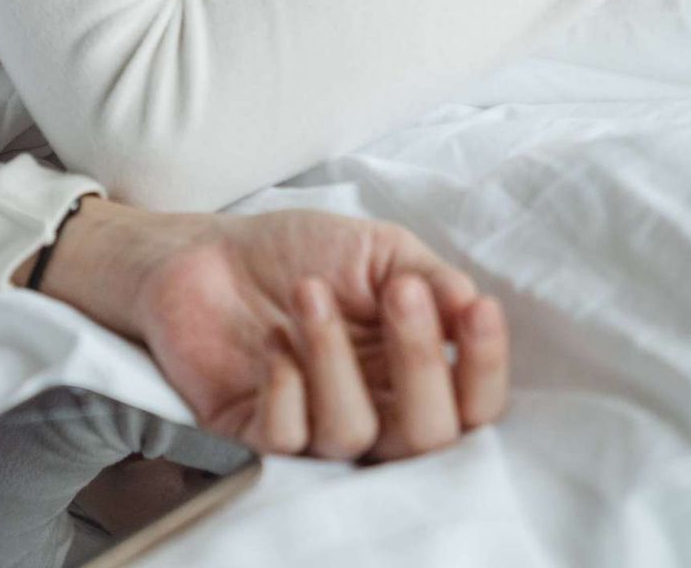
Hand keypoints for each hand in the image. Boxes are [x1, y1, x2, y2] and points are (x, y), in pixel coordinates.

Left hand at [24, 198, 508, 460]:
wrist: (205, 251)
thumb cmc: (298, 252)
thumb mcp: (379, 251)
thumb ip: (431, 279)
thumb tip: (471, 305)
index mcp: (412, 373)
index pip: (472, 403)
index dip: (484, 367)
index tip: (475, 310)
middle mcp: (373, 410)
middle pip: (426, 437)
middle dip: (420, 361)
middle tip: (398, 292)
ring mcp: (314, 428)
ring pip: (352, 434)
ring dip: (334, 357)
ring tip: (308, 292)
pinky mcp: (254, 433)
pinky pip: (286, 440)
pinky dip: (284, 388)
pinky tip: (273, 341)